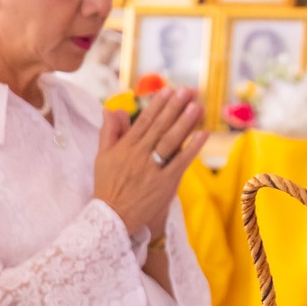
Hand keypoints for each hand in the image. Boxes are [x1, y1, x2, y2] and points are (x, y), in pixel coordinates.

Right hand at [93, 89, 204, 236]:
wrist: (113, 216)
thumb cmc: (108, 185)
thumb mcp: (103, 156)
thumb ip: (109, 132)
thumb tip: (113, 109)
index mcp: (125, 147)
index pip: (144, 121)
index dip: (157, 105)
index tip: (168, 90)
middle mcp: (139, 155)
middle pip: (160, 127)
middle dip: (174, 107)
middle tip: (188, 91)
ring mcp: (153, 168)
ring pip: (170, 141)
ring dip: (185, 123)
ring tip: (197, 106)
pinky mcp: (165, 182)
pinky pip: (181, 162)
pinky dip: (193, 148)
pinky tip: (203, 134)